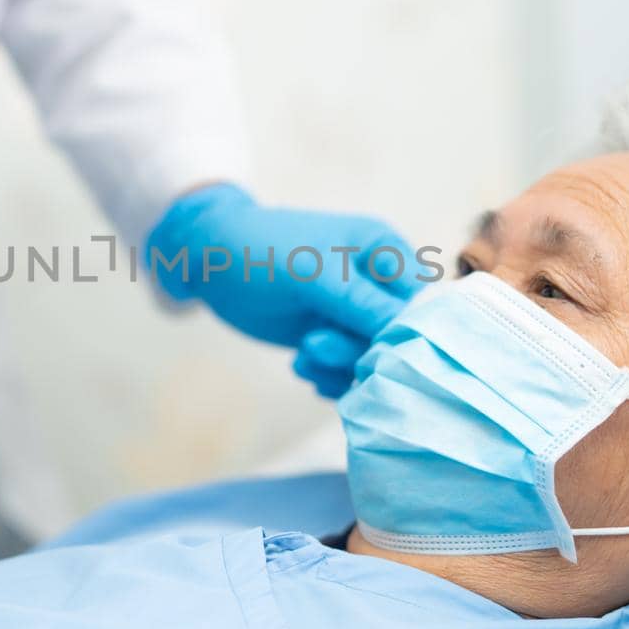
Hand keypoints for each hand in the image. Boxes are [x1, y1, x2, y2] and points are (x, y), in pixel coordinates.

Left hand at [146, 185, 421, 395]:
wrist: (208, 261)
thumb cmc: (260, 251)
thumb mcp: (311, 274)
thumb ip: (361, 304)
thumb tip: (406, 334)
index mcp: (386, 253)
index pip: (420, 306)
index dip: (400, 334)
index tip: (367, 350)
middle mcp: (378, 284)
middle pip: (395, 338)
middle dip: (358, 351)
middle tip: (313, 344)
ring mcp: (355, 314)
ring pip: (371, 359)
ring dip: (339, 369)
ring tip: (303, 358)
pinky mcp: (333, 337)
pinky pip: (348, 370)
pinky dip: (328, 377)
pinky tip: (300, 367)